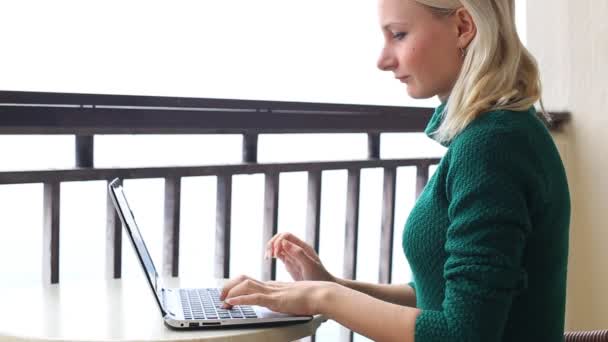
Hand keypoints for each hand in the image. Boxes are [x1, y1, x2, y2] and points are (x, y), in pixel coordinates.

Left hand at [219, 274, 333, 315]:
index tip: (226, 293)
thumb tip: (280, 303)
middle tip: (220, 297)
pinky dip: (240, 299)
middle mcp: (269, 286)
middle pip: (243, 280)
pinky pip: (254, 298)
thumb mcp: (291, 298)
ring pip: (245, 286)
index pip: (249, 281)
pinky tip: (232, 303)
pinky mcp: (275, 299)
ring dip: (230, 293)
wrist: (321, 294)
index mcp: (272, 286)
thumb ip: (283, 299)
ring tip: (222, 301)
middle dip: (228, 287)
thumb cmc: (310, 297)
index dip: (235, 286)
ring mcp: (272, 291)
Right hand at [265, 232, 335, 282]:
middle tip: (268, 255)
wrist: (323, 286)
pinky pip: (278, 254)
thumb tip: (283, 242)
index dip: (278, 241)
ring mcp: (292, 255)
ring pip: (277, 245)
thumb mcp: (310, 266)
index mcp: (302, 246)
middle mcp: (296, 249)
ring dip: (270, 248)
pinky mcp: (288, 262)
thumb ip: (298, 253)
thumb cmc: (319, 277)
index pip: (286, 235)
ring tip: (267, 257)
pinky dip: (272, 254)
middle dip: (272, 244)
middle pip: (280, 238)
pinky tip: (269, 259)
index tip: (275, 252)